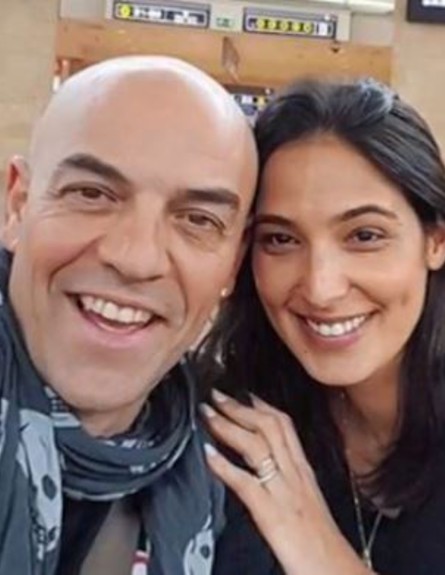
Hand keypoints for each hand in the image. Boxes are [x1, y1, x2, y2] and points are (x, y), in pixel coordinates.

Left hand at [202, 390, 371, 574]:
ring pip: (256, 446)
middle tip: (217, 395)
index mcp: (303, 472)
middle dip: (240, 408)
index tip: (245, 394)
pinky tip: (208, 454)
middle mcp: (294, 475)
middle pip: (268, 428)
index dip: (262, 406)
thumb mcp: (308, 503)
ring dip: (228, 426)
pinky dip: (224, 465)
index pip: (285, 426)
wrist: (336, 572)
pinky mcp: (271, 513)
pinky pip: (245, 482)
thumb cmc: (322, 544)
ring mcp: (282, 492)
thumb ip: (290, 483)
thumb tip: (268, 472)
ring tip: (207, 414)